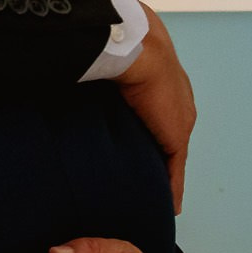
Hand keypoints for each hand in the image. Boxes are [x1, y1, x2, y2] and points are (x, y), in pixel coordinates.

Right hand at [115, 4, 194, 212]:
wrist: (133, 47)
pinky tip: (169, 206)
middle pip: (166, 137)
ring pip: (170, 155)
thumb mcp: (107, 65)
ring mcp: (178, 119)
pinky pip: (175, 169)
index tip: (137, 152)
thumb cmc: (115, 46)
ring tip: (152, 194)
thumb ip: (98, 77)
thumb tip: (73, 75)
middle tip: (142, 180)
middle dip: (157, 157)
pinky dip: (172, 188)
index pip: (156, 115)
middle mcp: (176, 102)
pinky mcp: (176, 136)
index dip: (147, 133)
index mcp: (160, 83)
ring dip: (162, 173)